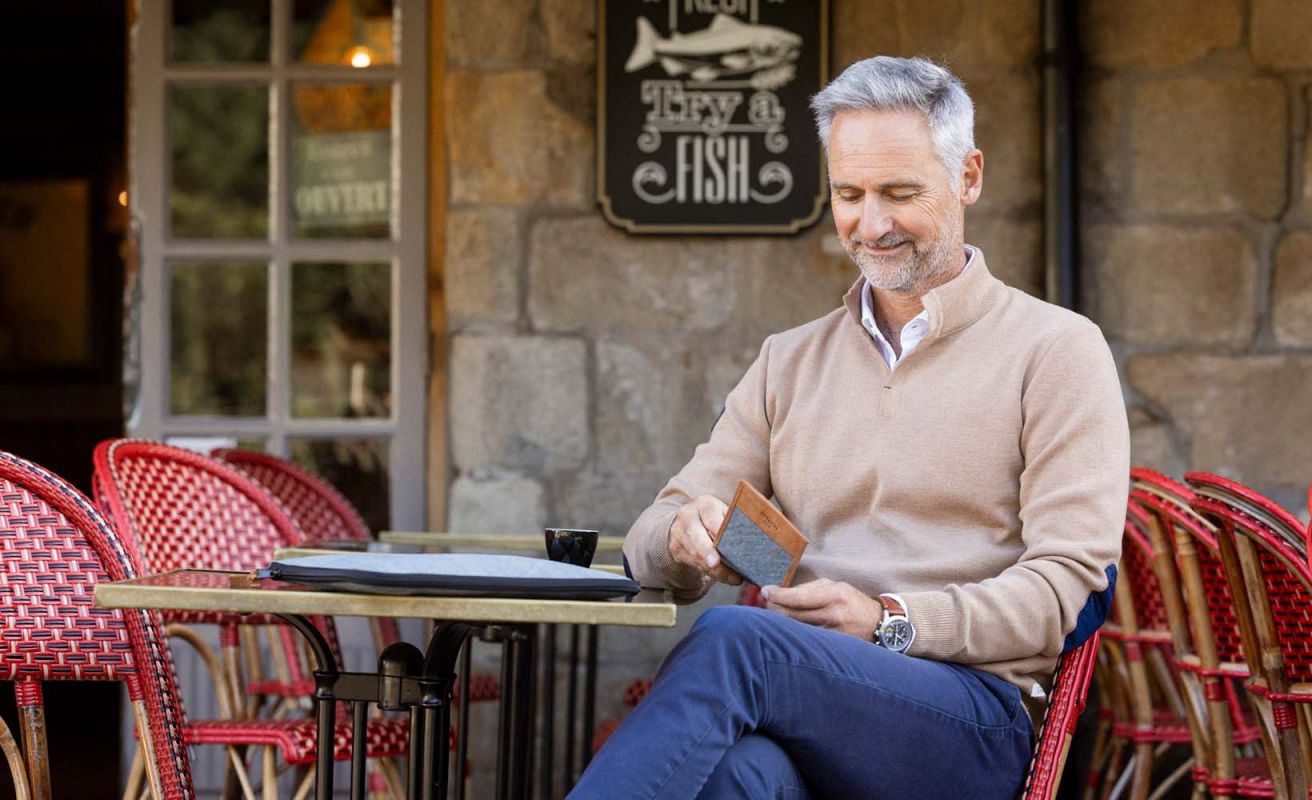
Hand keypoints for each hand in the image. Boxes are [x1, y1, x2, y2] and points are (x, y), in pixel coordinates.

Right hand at [666, 495, 742, 585]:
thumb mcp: (723, 511)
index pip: (711, 516)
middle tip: (715, 564)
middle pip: (697, 536)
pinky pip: (694, 564)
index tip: (725, 542)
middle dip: (706, 551)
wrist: (686, 521)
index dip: (717, 530)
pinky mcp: (676, 549)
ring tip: (733, 577)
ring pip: (695, 554)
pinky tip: (725, 577)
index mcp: (704, 504)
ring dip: (714, 569)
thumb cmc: (714, 517)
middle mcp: (688, 517)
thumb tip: (755, 536)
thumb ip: (734, 521)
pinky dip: (710, 572)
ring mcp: (679, 533)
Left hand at [762, 578, 881, 639]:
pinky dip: (792, 632)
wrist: (877, 624)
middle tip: (766, 603)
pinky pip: (805, 638)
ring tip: (774, 614)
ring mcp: (832, 633)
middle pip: (793, 614)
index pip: (799, 597)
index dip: (778, 595)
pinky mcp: (831, 645)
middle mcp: (833, 614)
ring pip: (796, 628)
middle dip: (775, 608)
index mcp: (834, 595)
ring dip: (780, 621)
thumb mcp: (834, 586)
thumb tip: (781, 593)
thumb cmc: (851, 601)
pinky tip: (786, 628)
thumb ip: (808, 589)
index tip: (765, 592)